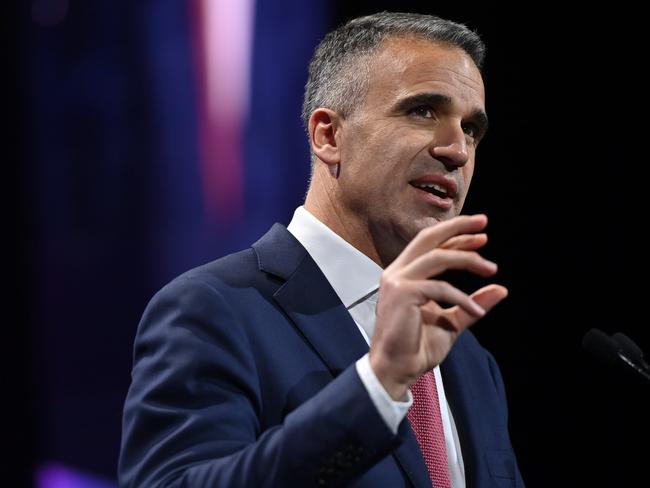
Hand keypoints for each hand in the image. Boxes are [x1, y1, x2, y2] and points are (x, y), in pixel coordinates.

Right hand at [369, 214, 507, 399]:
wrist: (396, 369)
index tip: (481, 234)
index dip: (456, 236)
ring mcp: (397, 281)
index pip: (431, 245)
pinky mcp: (402, 294)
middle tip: (484, 224)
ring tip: (491, 269)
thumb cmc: (417, 347)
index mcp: (404, 274)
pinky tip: (476, 310)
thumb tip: (501, 289)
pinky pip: (440, 287)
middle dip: (458, 228)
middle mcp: (397, 272)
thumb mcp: (452, 321)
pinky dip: (462, 297)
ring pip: (437, 257)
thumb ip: (473, 304)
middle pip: (428, 238)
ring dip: (467, 259)